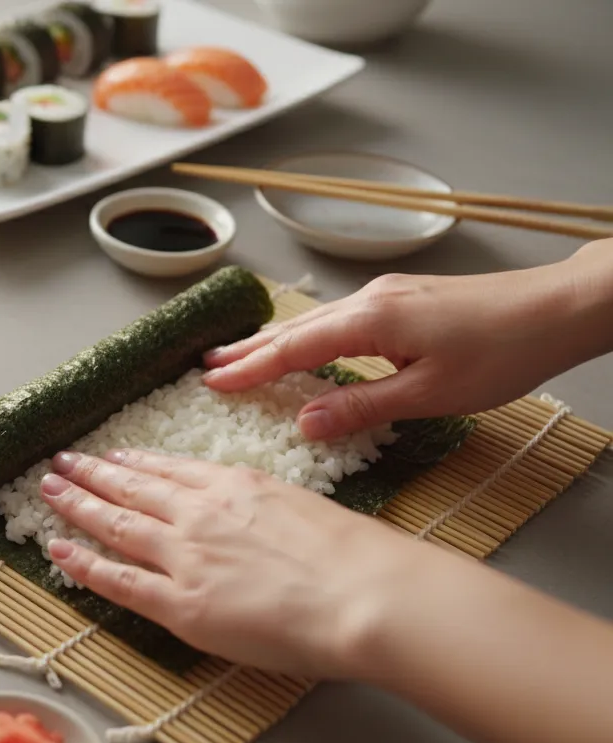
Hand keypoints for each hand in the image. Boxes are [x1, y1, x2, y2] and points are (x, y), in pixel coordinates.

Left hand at [41, 449, 612, 742]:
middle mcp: (200, 513)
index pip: (171, 470)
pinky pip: (117, 580)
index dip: (136, 463)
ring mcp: (184, 555)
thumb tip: (254, 518)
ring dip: (76, 504)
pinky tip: (58, 551)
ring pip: (115, 523)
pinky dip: (82, 564)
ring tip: (49, 490)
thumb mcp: (304, 508)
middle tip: (62, 462)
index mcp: (235, 486)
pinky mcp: (179, 601)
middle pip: (132, 487)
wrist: (363, 592)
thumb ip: (266, 508)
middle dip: (92, 473)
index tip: (114, 456)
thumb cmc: (354, 557)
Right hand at [201, 239, 612, 440]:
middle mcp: (368, 301)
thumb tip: (305, 423)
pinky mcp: (403, 300)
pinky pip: (337, 319)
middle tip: (206, 364)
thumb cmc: (503, 352)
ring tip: (239, 353)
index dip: (249, 369)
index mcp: (368, 322)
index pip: (291, 350)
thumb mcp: (431, 394)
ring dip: (274, 340)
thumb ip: (363, 407)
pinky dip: (306, 335)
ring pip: (314, 321)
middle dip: (248, 348)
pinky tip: (302, 345)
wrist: (559, 307)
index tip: (210, 383)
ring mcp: (386, 296)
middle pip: (294, 329)